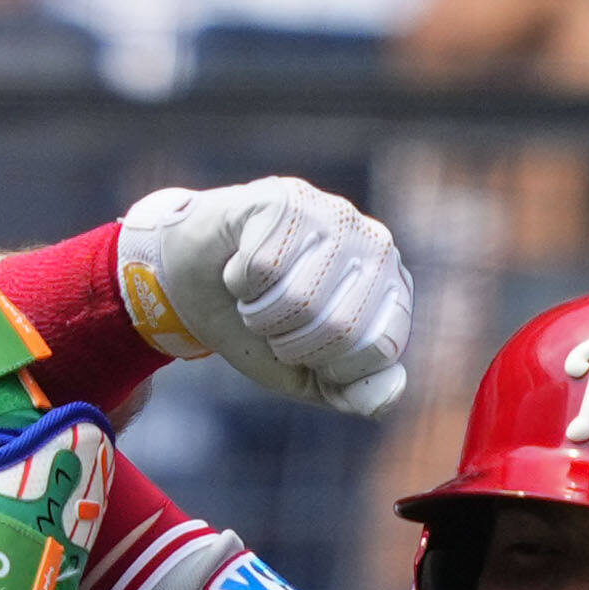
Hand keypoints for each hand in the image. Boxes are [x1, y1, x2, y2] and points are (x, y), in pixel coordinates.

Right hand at [120, 179, 414, 420]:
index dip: (331, 366)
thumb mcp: (306, 374)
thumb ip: (352, 392)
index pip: (381, 348)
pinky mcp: (288, 197)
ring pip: (301, 298)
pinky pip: (263, 266)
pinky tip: (238, 264)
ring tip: (254, 295)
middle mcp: (376, 245)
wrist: (196, 279)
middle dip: (290, 344)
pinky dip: (237, 281)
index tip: (305, 352)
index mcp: (391, 292)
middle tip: (272, 323)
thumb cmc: (260, 326)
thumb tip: (392, 390)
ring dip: (260, 315)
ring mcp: (334, 214)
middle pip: (342, 328)